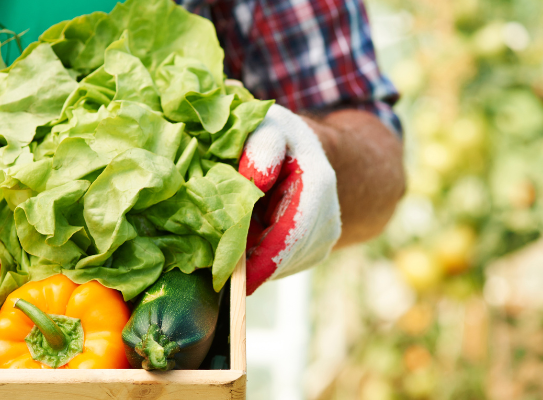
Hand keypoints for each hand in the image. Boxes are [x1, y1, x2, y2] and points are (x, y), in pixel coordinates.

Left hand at [239, 105, 340, 294]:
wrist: (300, 151)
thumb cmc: (275, 136)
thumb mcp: (267, 128)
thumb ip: (262, 147)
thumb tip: (258, 180)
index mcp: (317, 184)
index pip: (291, 234)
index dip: (263, 261)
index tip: (235, 281)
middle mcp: (328, 216)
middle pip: (285, 256)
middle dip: (249, 266)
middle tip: (215, 269)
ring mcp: (325, 238)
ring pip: (282, 265)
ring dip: (253, 262)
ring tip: (229, 241)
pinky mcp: (315, 251)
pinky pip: (282, 266)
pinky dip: (260, 260)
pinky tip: (247, 241)